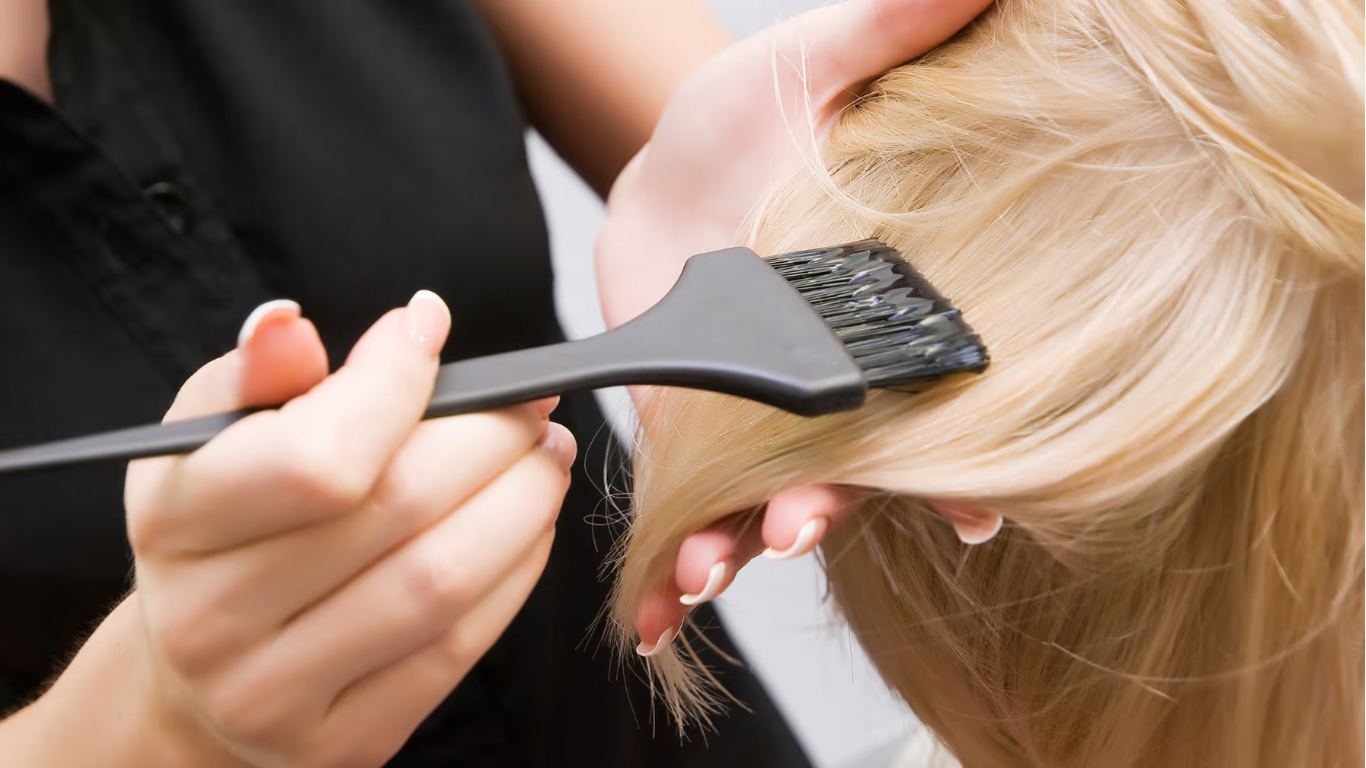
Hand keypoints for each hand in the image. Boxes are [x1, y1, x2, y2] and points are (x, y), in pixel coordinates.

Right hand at [114, 294, 571, 765]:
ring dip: (522, 502)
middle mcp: (215, 617)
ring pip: (443, 580)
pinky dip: (518, 569)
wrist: (201, 676)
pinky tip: (528, 523)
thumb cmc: (225, 531)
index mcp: (176, 522)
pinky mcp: (350, 738)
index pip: (315, 454)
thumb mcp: (210, 440)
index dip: (395, 381)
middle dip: (491, 437)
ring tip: (545, 454)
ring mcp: (280, 691)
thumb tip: (290, 323)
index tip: (428, 328)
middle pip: (399, 509)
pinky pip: (462, 645)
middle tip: (530, 402)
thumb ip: (255, 375)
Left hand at [591, 0, 994, 652]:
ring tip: (706, 570)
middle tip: (794, 528)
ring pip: (768, 493)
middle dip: (828, 506)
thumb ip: (891, 31)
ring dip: (741, 539)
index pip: (941, 397)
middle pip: (851, 465)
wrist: (676, 153)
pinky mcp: (695, 416)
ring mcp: (766, 403)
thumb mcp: (820, 61)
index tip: (967, 513)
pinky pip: (692, 491)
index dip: (960, 463)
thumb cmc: (761, 110)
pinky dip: (677, 545)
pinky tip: (655, 599)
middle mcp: (839, 372)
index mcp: (891, 305)